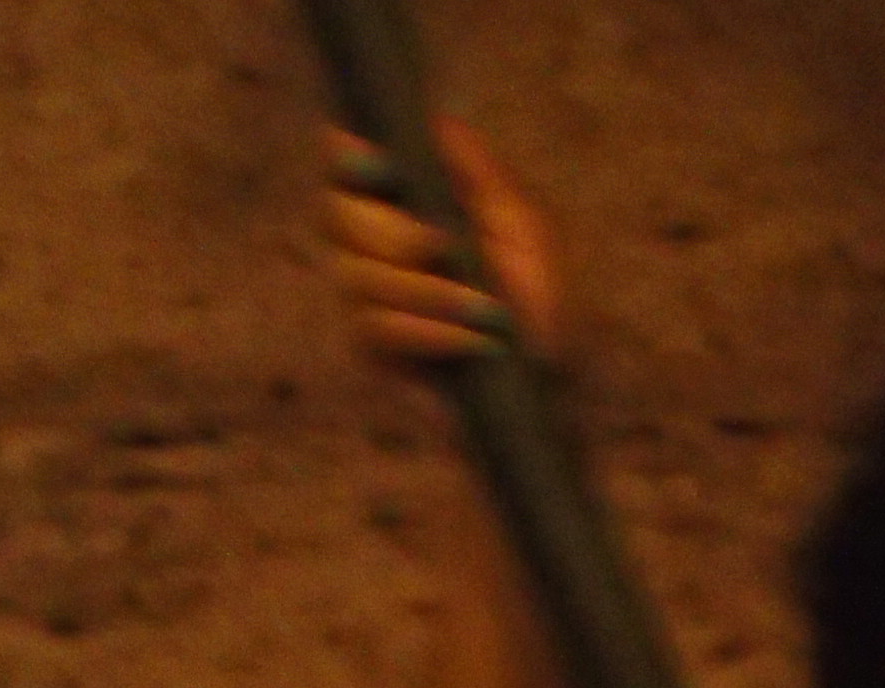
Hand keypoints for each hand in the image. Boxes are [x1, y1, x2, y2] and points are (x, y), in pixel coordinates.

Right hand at [321, 116, 564, 368]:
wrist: (550, 368)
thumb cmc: (539, 290)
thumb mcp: (521, 221)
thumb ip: (477, 173)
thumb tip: (436, 122)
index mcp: (404, 197)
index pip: (344, 161)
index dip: (346, 155)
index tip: (382, 165)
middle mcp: (371, 239)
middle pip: (333, 215)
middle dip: (390, 233)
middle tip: (444, 248)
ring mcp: (365, 294)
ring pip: (355, 276)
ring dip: (423, 291)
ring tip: (482, 308)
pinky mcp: (370, 349)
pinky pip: (374, 329)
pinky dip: (425, 330)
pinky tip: (469, 339)